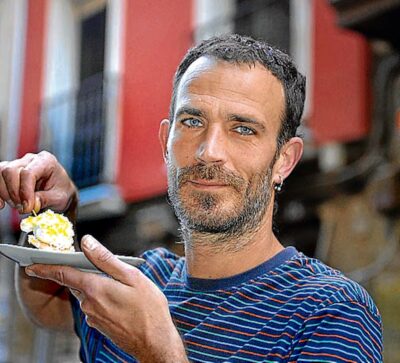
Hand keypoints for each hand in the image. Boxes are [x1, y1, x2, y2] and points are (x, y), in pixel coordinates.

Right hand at [0, 151, 76, 213]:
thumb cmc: (61, 192)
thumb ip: (46, 199)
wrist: (59, 193)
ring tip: (19, 206)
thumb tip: (32, 204)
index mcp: (46, 161)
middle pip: (11, 171)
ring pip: (1, 174)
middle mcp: (30, 159)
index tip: (27, 207)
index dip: (24, 191)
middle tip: (23, 207)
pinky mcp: (10, 173)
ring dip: (6, 193)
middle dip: (14, 192)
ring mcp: (18, 164)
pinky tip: (2, 205)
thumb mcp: (60, 198)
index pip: (28, 172)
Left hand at [25, 235, 187, 361]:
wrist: (154, 342)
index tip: (32, 264)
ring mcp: (93, 317)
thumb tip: (87, 242)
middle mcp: (89, 304)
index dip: (46, 267)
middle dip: (78, 272)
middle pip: (76, 282)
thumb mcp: (132, 276)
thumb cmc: (148, 308)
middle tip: (89, 263)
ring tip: (115, 281)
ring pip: (86, 293)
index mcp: (95, 288)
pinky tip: (118, 297)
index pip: (63, 274)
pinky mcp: (99, 324)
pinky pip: (93, 305)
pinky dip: (99, 296)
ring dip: (93, 284)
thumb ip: (106, 259)